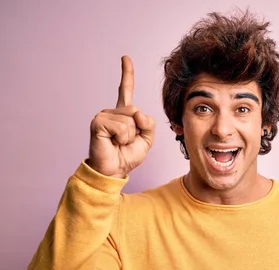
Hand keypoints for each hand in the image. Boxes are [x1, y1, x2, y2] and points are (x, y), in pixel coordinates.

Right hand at [88, 55, 154, 177]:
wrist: (113, 170)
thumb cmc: (127, 156)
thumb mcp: (146, 139)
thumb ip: (149, 124)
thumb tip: (138, 113)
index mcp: (123, 114)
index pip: (125, 90)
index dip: (127, 74)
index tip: (125, 58)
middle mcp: (111, 112)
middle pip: (136, 110)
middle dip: (138, 130)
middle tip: (126, 141)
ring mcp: (103, 115)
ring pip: (130, 120)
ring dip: (130, 136)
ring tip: (119, 143)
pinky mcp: (98, 123)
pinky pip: (122, 127)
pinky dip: (123, 138)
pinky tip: (114, 143)